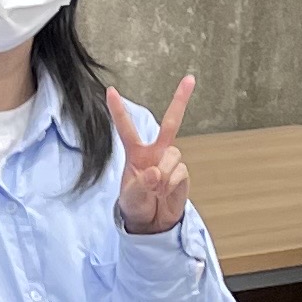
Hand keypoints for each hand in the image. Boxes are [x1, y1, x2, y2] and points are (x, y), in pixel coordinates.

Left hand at [109, 76, 196, 235]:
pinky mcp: (182, 174)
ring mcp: (170, 162)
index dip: (118, 110)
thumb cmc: (135, 204)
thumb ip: (142, 183)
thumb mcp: (131, 196)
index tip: (110, 90)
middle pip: (170, 123)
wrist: (152, 223)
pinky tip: (165, 193)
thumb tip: (156, 173)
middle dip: (181, 100)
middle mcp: (155, 152)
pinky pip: (179, 173)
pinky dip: (171, 185)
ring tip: (155, 191)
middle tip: (191, 78)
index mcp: (136, 153)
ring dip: (164, 175)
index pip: (126, 128)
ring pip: (173, 156)